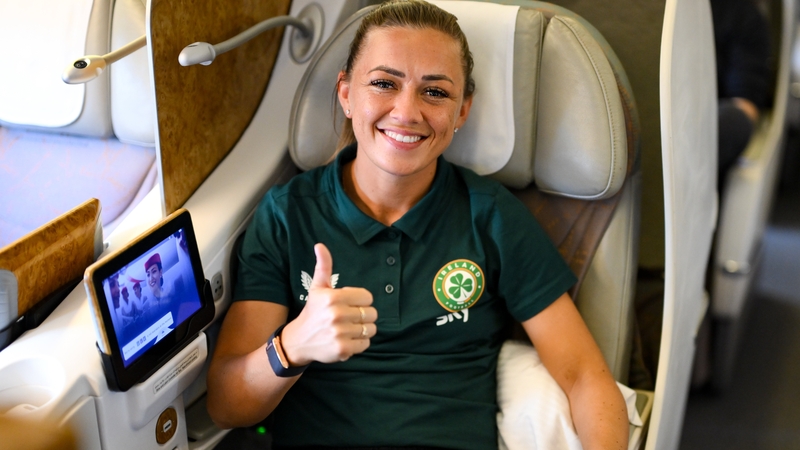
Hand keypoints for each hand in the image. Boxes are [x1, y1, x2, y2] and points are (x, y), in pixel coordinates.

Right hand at [281, 243, 376, 364]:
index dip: (361, 301)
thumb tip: (320, 245)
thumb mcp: (317, 287)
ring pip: (371, 329)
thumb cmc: (312, 311)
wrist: (298, 341)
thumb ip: (323, 266)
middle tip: (349, 318)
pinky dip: (360, 343)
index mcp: (334, 297)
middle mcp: (337, 315)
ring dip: (363, 330)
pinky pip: (366, 344)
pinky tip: (347, 340)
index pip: (368, 297)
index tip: (349, 304)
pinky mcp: (343, 350)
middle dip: (363, 316)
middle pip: (372, 314)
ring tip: (349, 329)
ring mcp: (340, 333)